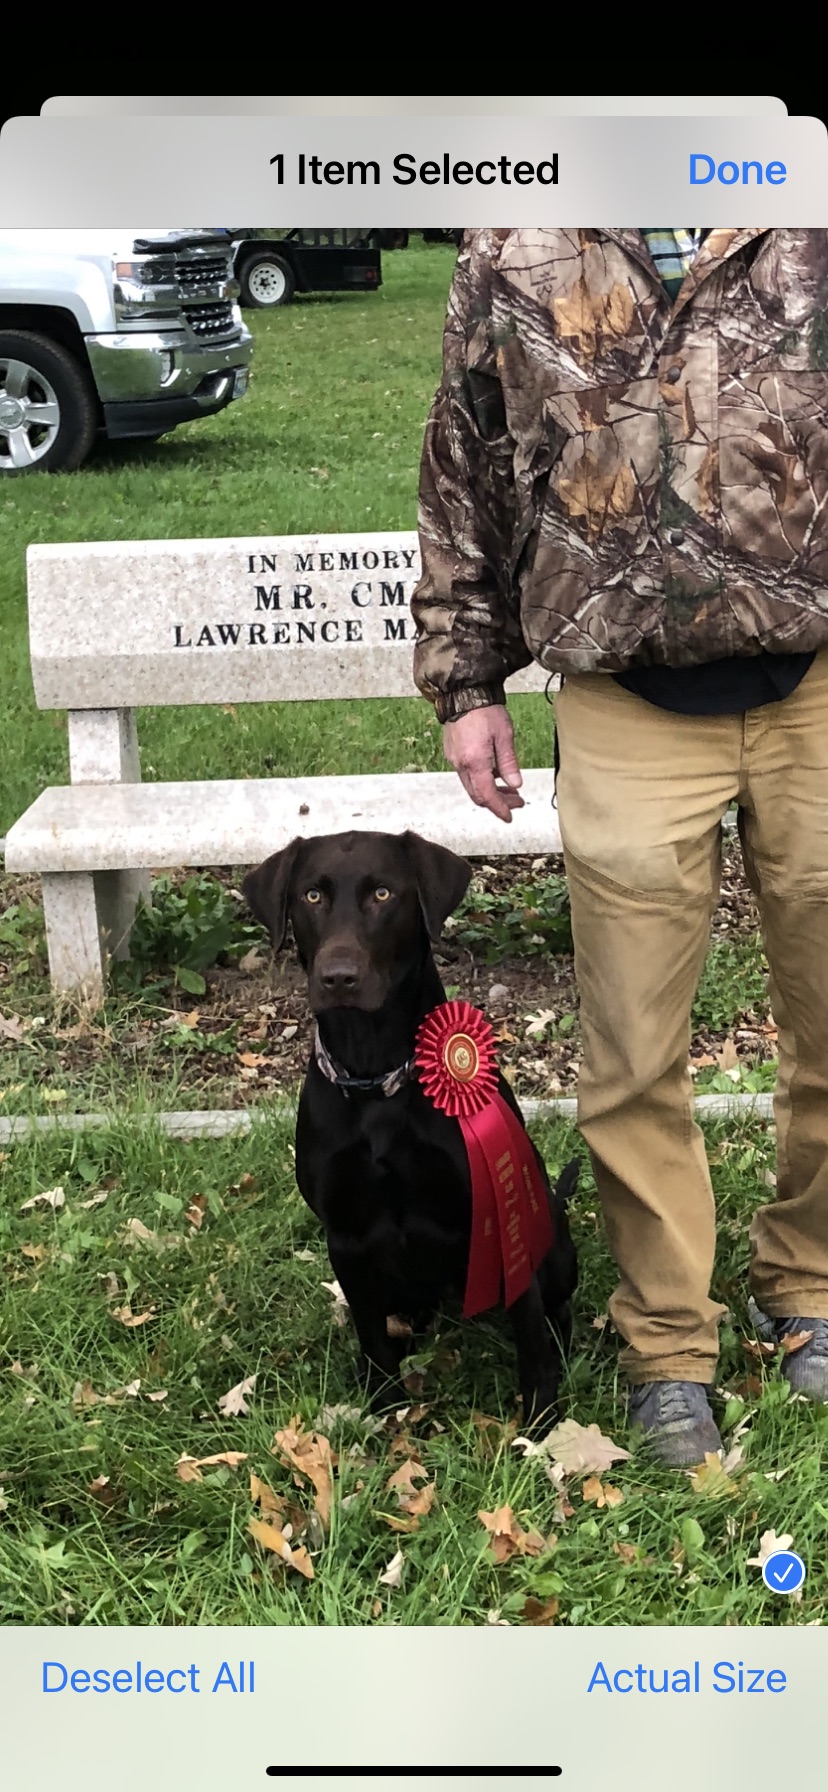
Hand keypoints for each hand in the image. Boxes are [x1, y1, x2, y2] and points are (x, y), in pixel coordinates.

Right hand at [442, 705, 524, 823]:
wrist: (463, 693)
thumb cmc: (485, 710)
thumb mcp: (504, 736)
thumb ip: (509, 763)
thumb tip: (515, 784)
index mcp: (475, 762)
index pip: (487, 795)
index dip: (499, 809)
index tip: (509, 816)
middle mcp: (461, 764)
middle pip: (478, 795)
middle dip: (498, 802)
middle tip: (516, 802)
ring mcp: (454, 759)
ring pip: (471, 786)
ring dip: (490, 791)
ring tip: (509, 788)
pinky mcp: (452, 753)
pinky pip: (466, 774)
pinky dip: (481, 780)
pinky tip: (495, 773)